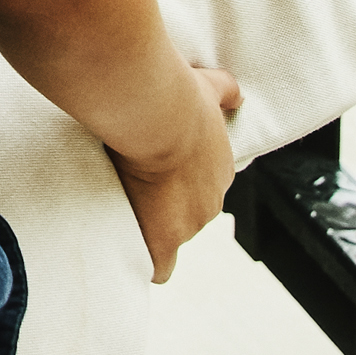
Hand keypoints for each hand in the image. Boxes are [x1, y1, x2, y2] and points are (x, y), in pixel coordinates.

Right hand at [110, 60, 242, 282]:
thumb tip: (238, 96)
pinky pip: (160, 267)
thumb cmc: (177, 97)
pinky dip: (144, 262)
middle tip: (129, 186)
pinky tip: (124, 253)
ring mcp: (188, 223)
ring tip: (117, 209)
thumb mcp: (209, 87)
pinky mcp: (164, 239)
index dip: (175, 184)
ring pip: (169, 236)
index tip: (153, 173)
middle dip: (161, 207)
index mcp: (219, 170)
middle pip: (185, 216)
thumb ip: (226, 91)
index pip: (199, 190)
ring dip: (147, 227)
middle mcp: (210, 202)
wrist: (158, 115)